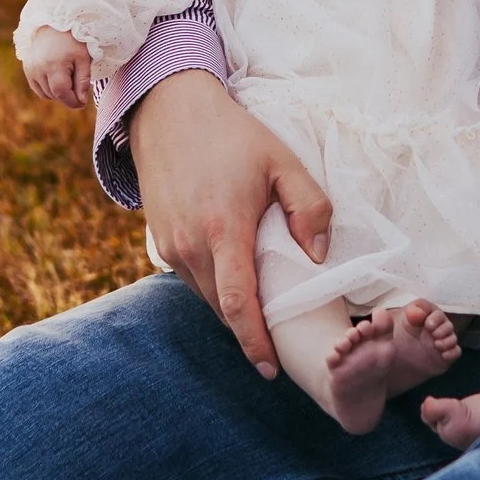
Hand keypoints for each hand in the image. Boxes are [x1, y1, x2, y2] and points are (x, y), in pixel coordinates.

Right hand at [21, 27, 94, 107]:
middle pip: (53, 95)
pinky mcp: (26, 68)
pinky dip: (47, 87)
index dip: (72, 102)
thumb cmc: (73, 40)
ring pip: (45, 94)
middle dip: (67, 94)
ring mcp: (30, 69)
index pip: (61, 93)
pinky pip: (37, 88)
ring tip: (66, 74)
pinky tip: (56, 76)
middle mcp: (38, 68)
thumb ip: (83, 81)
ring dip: (57, 92)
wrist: (55, 22)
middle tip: (76, 80)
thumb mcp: (84, 58)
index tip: (82, 103)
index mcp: (53, 65)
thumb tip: (81, 102)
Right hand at [128, 68, 333, 379]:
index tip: (272, 369)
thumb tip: (320, 257)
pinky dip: (214, 286)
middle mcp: (190, 245)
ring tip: (263, 308)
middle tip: (283, 340)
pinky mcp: (159, 241)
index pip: (239, 304)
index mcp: (224, 229)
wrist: (169, 111)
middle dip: (250, 330)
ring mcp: (169, 246)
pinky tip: (235, 273)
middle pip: (223, 308)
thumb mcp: (281, 161)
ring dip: (232, 307)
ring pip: (206, 296)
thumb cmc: (231, 135)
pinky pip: (191, 279)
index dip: (255, 342)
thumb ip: (310, 207)